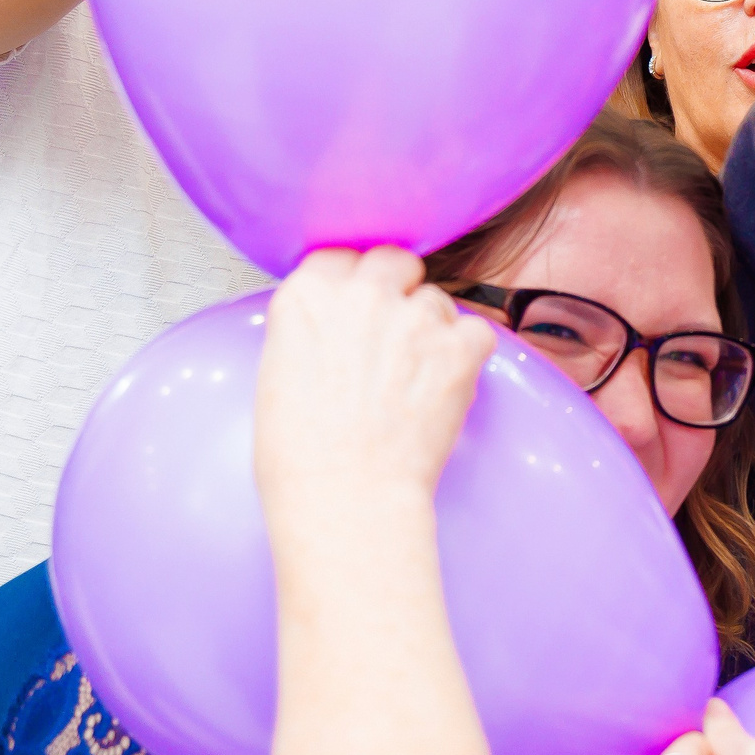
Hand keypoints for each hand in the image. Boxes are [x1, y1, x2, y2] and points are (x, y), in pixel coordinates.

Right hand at [255, 248, 495, 525]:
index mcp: (307, 298)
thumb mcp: (278, 373)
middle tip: (397, 330)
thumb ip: (310, 332)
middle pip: (393, 261)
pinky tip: (449, 385)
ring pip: (436, 299)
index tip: (360, 304)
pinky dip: (470, 355)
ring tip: (419, 377)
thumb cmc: (301, 457)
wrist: (346, 496)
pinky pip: (476, 331)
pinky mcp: (457, 348)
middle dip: (398, 288)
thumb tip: (334, 329)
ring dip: (433, 328)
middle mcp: (361, 295)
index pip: (340, 258)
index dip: (354, 281)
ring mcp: (413, 318)